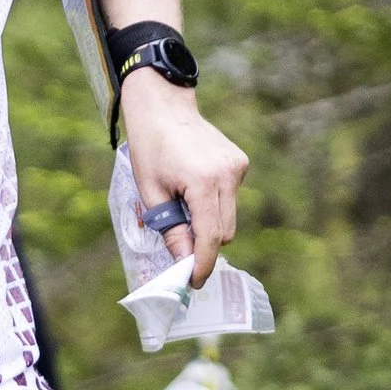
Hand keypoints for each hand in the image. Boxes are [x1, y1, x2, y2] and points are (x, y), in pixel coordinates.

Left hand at [121, 73, 248, 285]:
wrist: (164, 107)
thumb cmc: (150, 148)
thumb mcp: (151, 193)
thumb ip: (171, 230)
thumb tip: (184, 262)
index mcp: (203, 182)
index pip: (210, 237)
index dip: (202, 264)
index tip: (194, 283)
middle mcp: (227, 175)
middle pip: (225, 231)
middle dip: (205, 244)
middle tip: (181, 245)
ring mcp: (237, 167)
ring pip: (229, 216)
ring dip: (209, 222)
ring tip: (183, 204)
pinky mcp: (240, 162)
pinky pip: (230, 197)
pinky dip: (214, 202)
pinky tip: (194, 184)